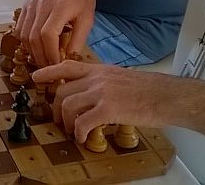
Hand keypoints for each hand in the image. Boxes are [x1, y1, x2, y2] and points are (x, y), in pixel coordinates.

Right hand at [15, 0, 96, 66]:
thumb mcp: (87, 20)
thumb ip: (78, 40)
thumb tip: (68, 60)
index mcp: (59, 7)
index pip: (48, 35)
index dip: (50, 53)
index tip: (56, 65)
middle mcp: (41, 4)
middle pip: (33, 36)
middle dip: (40, 56)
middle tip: (48, 67)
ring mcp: (31, 4)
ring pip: (23, 33)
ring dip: (31, 50)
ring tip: (42, 59)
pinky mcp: (26, 4)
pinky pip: (20, 27)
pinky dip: (25, 41)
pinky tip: (35, 47)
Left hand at [32, 61, 179, 142]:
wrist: (169, 96)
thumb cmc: (150, 90)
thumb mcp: (121, 78)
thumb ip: (103, 83)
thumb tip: (92, 96)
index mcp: (100, 70)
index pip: (67, 66)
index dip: (48, 71)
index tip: (36, 77)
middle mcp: (97, 78)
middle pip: (62, 91)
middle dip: (57, 109)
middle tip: (61, 122)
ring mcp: (102, 92)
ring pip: (68, 106)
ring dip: (67, 124)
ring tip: (74, 132)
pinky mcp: (109, 108)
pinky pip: (83, 122)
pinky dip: (79, 133)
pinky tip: (84, 138)